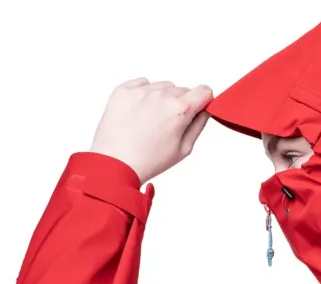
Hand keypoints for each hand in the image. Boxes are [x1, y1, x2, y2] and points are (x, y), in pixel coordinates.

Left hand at [90, 78, 213, 184]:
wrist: (115, 162)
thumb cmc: (148, 160)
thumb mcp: (183, 149)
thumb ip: (198, 125)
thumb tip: (205, 110)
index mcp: (180, 110)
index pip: (204, 91)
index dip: (204, 101)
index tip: (198, 110)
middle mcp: (162, 95)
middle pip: (182, 90)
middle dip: (180, 104)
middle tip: (169, 125)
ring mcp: (141, 90)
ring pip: (163, 86)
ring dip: (162, 99)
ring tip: (152, 121)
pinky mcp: (124, 89)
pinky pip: (142, 84)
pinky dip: (144, 95)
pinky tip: (140, 114)